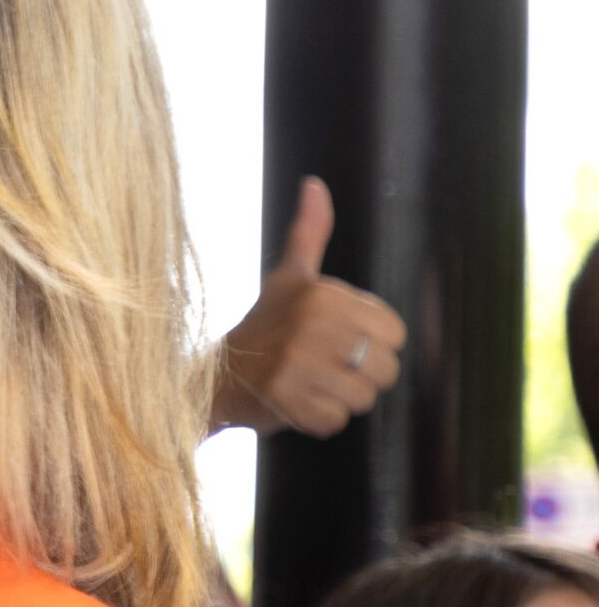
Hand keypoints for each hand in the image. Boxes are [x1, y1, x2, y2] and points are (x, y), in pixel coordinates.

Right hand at [212, 177, 407, 437]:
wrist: (213, 376)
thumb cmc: (263, 326)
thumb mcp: (288, 278)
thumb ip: (309, 233)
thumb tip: (314, 185)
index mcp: (323, 295)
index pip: (394, 333)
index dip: (370, 343)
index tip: (336, 341)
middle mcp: (312, 327)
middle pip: (385, 369)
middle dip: (358, 376)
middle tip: (322, 368)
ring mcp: (297, 365)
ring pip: (363, 398)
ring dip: (340, 399)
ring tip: (310, 385)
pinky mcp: (287, 402)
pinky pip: (335, 421)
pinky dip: (318, 419)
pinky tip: (296, 403)